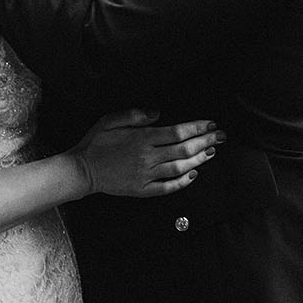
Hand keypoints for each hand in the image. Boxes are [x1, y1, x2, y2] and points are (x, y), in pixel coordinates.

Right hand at [71, 109, 223, 197]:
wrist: (82, 170)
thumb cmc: (95, 143)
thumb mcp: (109, 120)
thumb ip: (133, 115)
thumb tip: (157, 113)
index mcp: (141, 138)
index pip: (176, 132)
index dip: (197, 128)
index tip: (210, 124)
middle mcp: (147, 157)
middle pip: (183, 149)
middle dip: (205, 142)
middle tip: (221, 137)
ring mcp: (146, 175)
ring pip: (180, 168)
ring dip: (199, 159)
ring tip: (211, 152)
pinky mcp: (143, 189)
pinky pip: (168, 187)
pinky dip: (183, 182)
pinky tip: (193, 174)